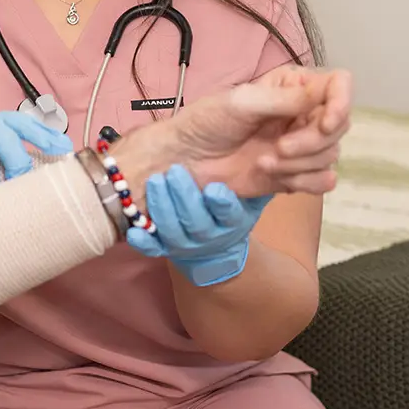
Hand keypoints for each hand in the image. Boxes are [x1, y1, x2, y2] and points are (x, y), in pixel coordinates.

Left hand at [127, 165, 270, 285]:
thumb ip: (259, 180)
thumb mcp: (250, 198)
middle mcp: (209, 236)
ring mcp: (184, 244)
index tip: (215, 189)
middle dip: (184, 196)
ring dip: (162, 206)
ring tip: (155, 181)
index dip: (222, 203)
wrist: (215, 250)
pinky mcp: (164, 248)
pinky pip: (152, 248)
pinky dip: (143, 241)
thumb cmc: (231, 210)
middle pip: (196, 221)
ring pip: (172, 230)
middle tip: (174, 172)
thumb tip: (274, 158)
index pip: (229, 213)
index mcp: (233, 222)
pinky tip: (134, 229)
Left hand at [150, 67, 350, 197]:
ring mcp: (300, 146)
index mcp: (291, 87)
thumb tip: (326, 92)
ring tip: (263, 161)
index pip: (338, 85)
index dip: (342, 103)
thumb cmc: (205, 123)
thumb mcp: (242, 103)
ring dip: (300, 164)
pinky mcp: (294, 174)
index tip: (325, 122)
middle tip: (279, 148)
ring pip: (331, 155)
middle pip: (339, 125)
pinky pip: (323, 181)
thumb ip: (285, 99)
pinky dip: (306, 182)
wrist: (185, 161)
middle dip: (312, 141)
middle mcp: (301, 114)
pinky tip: (277, 177)